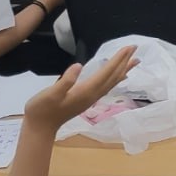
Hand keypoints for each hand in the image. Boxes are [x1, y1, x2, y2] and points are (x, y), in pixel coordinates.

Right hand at [23, 46, 137, 131]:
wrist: (40, 127)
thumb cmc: (42, 109)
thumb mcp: (50, 93)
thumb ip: (65, 81)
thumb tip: (78, 66)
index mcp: (86, 91)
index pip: (106, 72)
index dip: (118, 59)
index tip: (128, 48)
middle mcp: (93, 94)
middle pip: (113, 76)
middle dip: (124, 61)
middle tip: (135, 48)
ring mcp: (91, 98)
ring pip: (112, 81)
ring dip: (123, 70)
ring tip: (134, 61)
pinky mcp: (87, 100)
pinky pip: (107, 86)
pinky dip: (115, 79)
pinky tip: (118, 77)